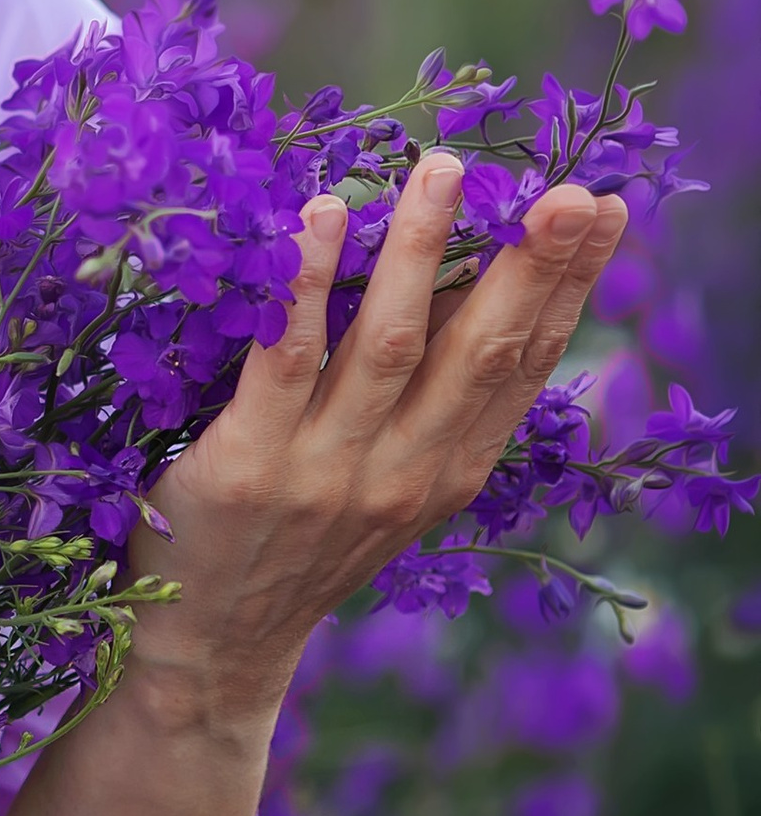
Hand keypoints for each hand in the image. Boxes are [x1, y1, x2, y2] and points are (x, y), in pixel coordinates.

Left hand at [122, 157, 627, 723]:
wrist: (209, 645)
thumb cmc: (297, 540)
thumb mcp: (389, 484)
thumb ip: (424, 400)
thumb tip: (456, 275)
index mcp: (447, 471)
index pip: (524, 364)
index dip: (568, 286)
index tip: (606, 208)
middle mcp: (402, 471)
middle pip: (478, 350)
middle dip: (528, 265)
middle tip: (568, 189)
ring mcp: (327, 470)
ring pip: (387, 341)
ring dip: (418, 248)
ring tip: (445, 170)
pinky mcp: (248, 465)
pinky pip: (284, 359)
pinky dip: (305, 284)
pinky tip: (322, 216)